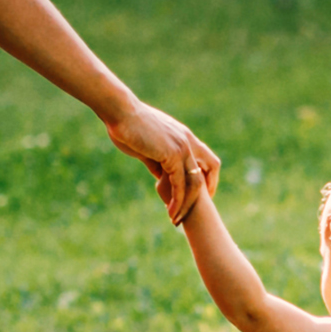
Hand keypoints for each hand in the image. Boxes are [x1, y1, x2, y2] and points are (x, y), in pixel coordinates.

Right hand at [104, 97, 218, 221]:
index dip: (207, 177)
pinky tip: (170, 211)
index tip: (200, 194)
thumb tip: (160, 177)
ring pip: (195, 182)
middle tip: (193, 211)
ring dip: (187, 203)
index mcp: (184, 136)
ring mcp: (182, 147)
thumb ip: (157, 162)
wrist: (120, 112)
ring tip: (176, 219)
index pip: (207, 159)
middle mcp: (188, 141)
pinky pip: (179, 184)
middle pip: (209, 170)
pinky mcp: (172, 154)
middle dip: (204, 193)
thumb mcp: (147, 147)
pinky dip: (177, 200)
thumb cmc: (128, 126)